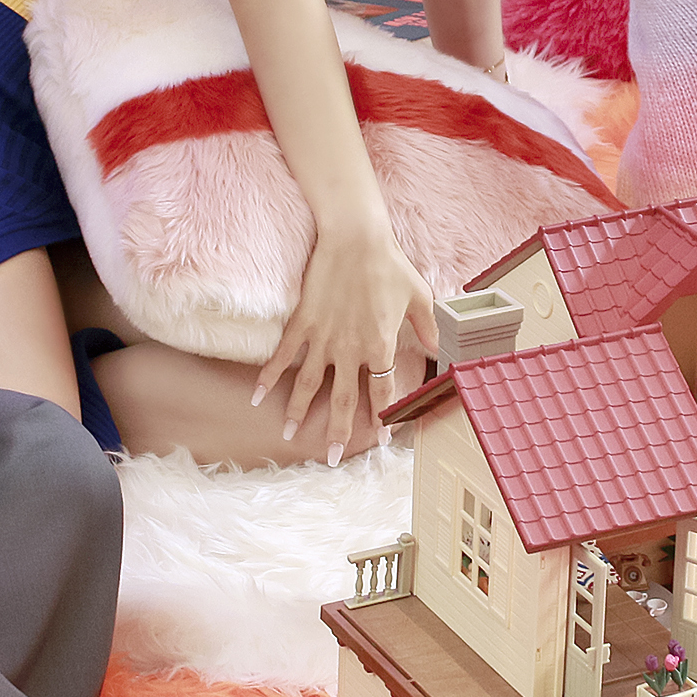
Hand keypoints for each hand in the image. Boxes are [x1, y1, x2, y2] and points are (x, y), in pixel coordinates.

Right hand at [257, 227, 438, 464]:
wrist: (355, 238)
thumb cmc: (390, 265)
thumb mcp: (420, 298)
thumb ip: (429, 329)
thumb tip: (440, 351)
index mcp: (380, 346)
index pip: (382, 393)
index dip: (382, 418)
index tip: (380, 439)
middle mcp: (350, 349)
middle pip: (342, 399)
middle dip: (337, 431)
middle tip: (331, 458)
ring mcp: (322, 338)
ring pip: (308, 384)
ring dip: (298, 411)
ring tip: (289, 435)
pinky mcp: (302, 322)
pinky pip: (283, 355)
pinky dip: (269, 376)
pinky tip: (256, 395)